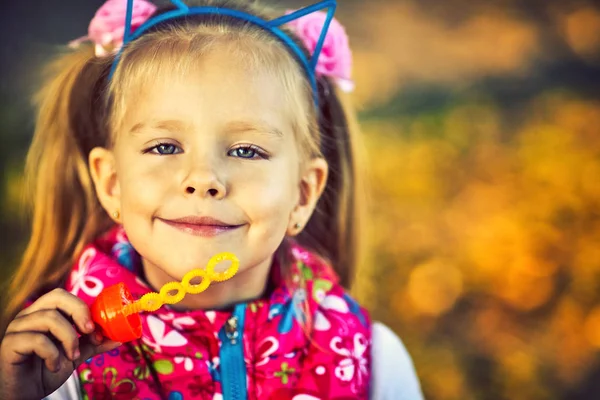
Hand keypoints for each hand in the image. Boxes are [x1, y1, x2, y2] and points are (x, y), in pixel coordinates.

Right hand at [0, 288, 121, 399]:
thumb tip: (118, 338)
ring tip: (71, 356)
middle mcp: (28, 316)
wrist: (23, 394)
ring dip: (69, 339)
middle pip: (56, 297)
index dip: (84, 308)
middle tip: (90, 332)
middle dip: (79, 312)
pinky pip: (36, 340)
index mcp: (42, 312)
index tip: (97, 330)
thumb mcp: (74, 354)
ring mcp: (17, 328)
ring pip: (49, 318)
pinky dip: (52, 354)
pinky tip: (54, 366)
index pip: (64, 296)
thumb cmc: (45, 371)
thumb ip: (92, 344)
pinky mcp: (9, 344)